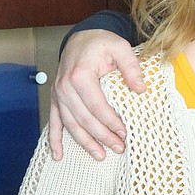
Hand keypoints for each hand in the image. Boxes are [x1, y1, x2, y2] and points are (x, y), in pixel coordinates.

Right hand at [49, 30, 144, 160]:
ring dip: (85, 142)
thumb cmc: (101, 43)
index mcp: (80, 75)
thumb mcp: (120, 48)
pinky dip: (54, 140)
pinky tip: (58, 156)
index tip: (124, 133)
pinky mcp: (56, 99)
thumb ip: (131, 67)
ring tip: (100, 156)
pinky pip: (54, 122)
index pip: (97, 106)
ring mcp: (58, 94)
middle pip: (84, 119)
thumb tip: (140, 89)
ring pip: (70, 125)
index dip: (110, 122)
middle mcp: (64, 87)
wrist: (81, 38)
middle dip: (102, 136)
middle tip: (119, 148)